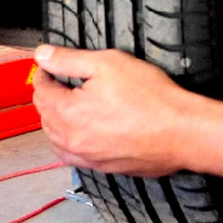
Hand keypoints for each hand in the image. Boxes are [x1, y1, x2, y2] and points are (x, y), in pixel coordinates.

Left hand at [32, 44, 194, 176]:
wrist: (180, 131)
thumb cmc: (150, 97)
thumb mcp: (108, 64)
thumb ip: (69, 59)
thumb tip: (42, 55)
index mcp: (68, 112)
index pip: (41, 91)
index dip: (44, 74)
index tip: (50, 66)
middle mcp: (72, 139)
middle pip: (45, 116)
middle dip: (48, 96)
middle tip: (59, 82)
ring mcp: (86, 157)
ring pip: (55, 139)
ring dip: (55, 121)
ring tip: (66, 106)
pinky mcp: (101, 167)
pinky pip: (71, 157)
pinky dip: (67, 143)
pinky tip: (77, 134)